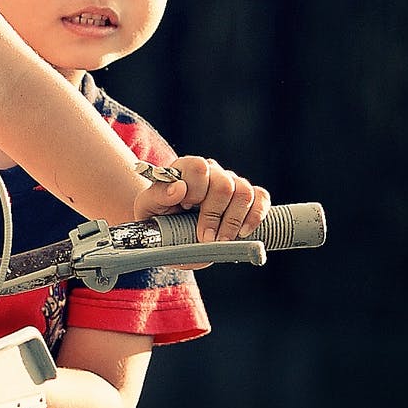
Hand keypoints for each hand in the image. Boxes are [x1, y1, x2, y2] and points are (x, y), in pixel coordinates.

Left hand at [134, 155, 269, 242]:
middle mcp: (211, 172)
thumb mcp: (147, 209)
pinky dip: (254, 217)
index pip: (198, 167)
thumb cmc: (157, 219)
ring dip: (233, 221)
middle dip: (214, 214)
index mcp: (184, 169)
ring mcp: (231, 183)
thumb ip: (157, 196)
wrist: (170, 235)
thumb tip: (178, 188)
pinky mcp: (248, 197)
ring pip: (244, 192)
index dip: (195, 190)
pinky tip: (242, 233)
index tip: (186, 209)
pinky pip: (261, 199)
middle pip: (223, 183)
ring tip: (221, 240)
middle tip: (205, 237)